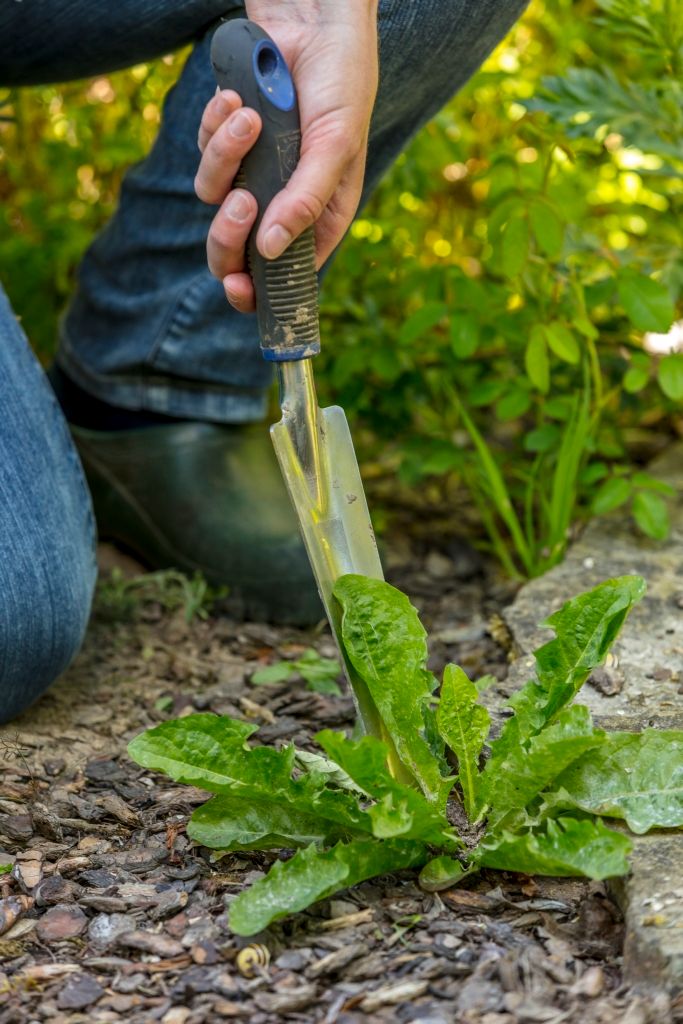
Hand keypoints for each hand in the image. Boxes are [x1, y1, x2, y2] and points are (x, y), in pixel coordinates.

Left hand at [194, 0, 378, 311]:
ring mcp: (252, 171)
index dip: (257, 291)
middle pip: (235, 248)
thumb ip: (305, 200)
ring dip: (224, 157)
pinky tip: (238, 98)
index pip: (282, 274)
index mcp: (316, 217)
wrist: (314, 19)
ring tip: (249, 118)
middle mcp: (281, 201)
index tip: (239, 289)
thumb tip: (268, 250)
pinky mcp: (228, 140)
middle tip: (240, 204)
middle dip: (228, 234)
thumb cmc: (341, 83)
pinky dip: (216, 125)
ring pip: (213, 194)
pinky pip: (204, 149)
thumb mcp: (335, 144)